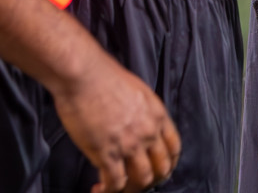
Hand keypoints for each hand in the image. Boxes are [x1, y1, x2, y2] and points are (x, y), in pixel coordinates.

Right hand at [49, 52, 179, 192]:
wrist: (84, 75)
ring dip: (131, 188)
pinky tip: (99, 188)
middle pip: (161, 168)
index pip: (174, 147)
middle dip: (152, 180)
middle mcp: (148, 132)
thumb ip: (142, 112)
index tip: (160, 170)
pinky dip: (108, 190)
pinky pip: (115, 183)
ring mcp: (129, 144)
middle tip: (137, 184)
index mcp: (157, 115)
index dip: (169, 163)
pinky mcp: (107, 153)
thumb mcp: (137, 91)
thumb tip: (137, 123)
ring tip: (116, 187)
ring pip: (142, 179)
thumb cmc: (103, 77)